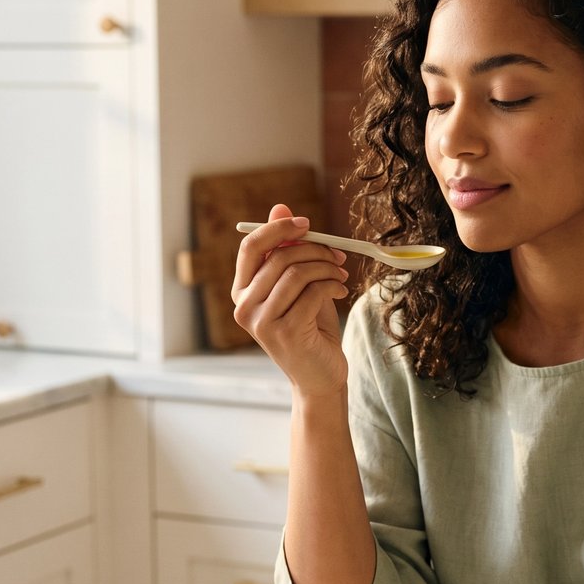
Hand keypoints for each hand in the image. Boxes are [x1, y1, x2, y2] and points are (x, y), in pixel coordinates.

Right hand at [231, 204, 350, 397]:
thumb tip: (279, 206)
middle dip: (314, 249)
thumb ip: (285, 249)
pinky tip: (340, 290)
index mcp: (242, 291)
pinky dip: (332, 284)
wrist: (320, 376)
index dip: (278, 229)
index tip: (306, 224)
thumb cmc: (309, 328)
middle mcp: (244, 307)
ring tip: (341, 273)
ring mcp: (261, 322)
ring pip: (297, 272)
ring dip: (326, 267)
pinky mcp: (284, 332)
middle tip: (338, 254)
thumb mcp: (297, 285)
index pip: (250, 247)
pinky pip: (312, 292)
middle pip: (278, 257)